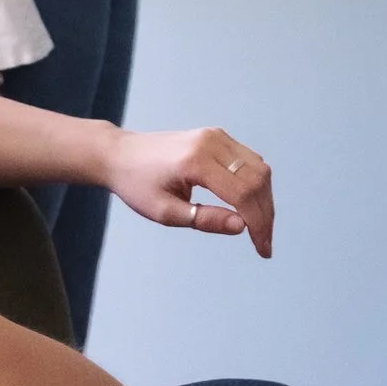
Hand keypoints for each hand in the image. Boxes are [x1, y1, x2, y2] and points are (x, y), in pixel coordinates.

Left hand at [105, 126, 274, 254]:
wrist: (120, 154)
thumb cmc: (137, 185)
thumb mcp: (165, 212)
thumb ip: (204, 219)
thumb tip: (242, 227)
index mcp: (196, 161)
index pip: (243, 193)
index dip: (258, 224)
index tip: (263, 250)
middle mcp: (212, 142)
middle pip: (257, 180)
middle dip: (266, 215)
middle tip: (264, 244)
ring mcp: (216, 136)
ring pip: (259, 168)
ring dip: (265, 199)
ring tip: (259, 228)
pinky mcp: (217, 136)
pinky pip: (250, 160)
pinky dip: (256, 184)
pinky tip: (250, 206)